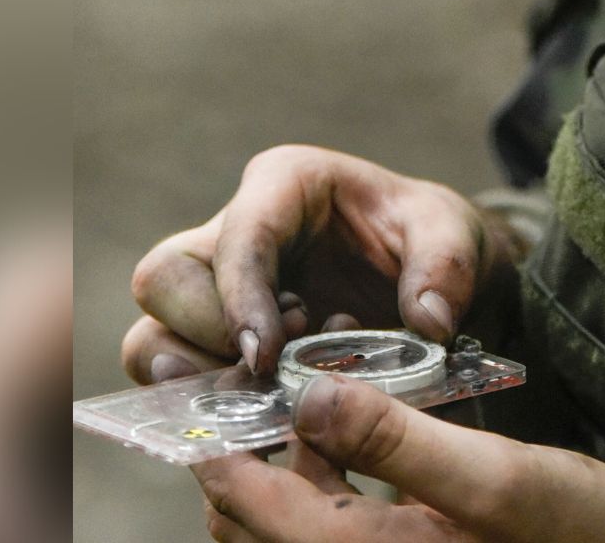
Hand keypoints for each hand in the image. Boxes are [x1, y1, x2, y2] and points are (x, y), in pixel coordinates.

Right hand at [124, 144, 517, 382]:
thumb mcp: (452, 235)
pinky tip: (262, 420)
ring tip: (264, 397)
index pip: (239, 235)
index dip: (241, 296)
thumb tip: (427, 322)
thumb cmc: (428, 240)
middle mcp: (233, 231)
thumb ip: (446, 268)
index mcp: (285, 185)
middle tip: (275, 369)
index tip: (266, 355)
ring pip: (152, 333)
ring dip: (197, 376)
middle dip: (208, 334)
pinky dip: (205, 405)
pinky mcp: (215, 338)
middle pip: (166, 279)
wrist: (427, 276)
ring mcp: (214, 287)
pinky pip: (173, 375)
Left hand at [192, 375, 604, 542]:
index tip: (208, 370)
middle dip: (241, 441)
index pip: (239, 498)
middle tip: (265, 366)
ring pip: (283, 513)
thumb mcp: (496, 477)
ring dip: (285, 449)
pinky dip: (324, 466)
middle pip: (245, 514)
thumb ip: (398, 438)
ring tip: (315, 377)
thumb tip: (307, 394)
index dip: (212, 434)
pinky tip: (357, 416)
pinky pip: (328, 513)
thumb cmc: (578, 534)